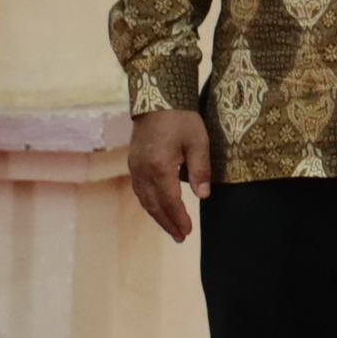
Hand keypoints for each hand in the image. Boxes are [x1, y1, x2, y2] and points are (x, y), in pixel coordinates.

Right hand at [126, 107, 214, 242]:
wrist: (157, 99)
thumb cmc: (181, 119)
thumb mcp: (198, 142)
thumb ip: (200, 170)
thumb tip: (203, 196)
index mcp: (159, 166)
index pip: (170, 200)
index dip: (179, 217)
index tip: (188, 232)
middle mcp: (143, 170)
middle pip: (154, 205)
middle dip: (168, 222)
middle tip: (181, 237)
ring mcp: (135, 167)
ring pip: (145, 199)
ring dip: (158, 216)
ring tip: (172, 229)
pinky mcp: (133, 163)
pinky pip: (140, 190)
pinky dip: (149, 203)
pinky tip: (158, 209)